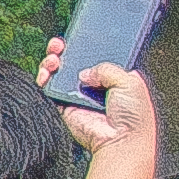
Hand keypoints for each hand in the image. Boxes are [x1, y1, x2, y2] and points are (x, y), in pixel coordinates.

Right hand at [41, 41, 158, 154]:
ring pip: (60, 74)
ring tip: (54, 58)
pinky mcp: (65, 108)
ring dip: (53, 62)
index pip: (96, 57)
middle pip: (75, 63)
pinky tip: (48, 73)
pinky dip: (44, 80)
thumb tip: (85, 70)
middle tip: (61, 45)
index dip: (87, 46)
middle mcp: (96, 87)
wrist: (121, 140)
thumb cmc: (134, 118)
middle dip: (65, 51)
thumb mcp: (129, 80)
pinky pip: (49, 91)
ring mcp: (79, 97)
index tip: (79, 37)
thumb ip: (106, 68)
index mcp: (115, 78)